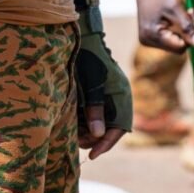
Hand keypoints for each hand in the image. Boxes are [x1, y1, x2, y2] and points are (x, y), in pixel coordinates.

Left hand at [74, 18, 131, 159]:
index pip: (119, 127)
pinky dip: (83, 122)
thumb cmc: (86, 59)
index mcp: (122, 95)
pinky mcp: (95, 95)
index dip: (106, 144)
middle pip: (110, 128)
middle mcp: (117, 98)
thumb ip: (95, 109)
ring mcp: (106, 97)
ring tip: (71, 134)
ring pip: (100, 124)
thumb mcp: (90, 85)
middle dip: (94, 139)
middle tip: (76, 141)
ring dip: (87, 132)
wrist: (80, 38)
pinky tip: (71, 123)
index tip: (92, 155)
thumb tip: (98, 135)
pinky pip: (93, 115)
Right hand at [134, 0, 193, 52]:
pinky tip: (181, 15)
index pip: (180, 47)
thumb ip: (188, 27)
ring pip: (174, 41)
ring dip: (184, 28)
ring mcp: (148, 36)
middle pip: (177, 45)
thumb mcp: (176, 8)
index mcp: (152, 35)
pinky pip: (169, 35)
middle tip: (193, 14)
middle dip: (188, 32)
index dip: (191, 36)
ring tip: (188, 12)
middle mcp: (148, 39)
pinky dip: (178, 27)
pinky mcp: (151, 31)